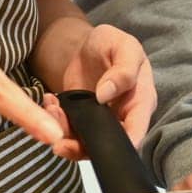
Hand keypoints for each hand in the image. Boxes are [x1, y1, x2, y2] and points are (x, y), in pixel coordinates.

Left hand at [41, 24, 155, 160]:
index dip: (124, 145)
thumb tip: (106, 94)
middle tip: (60, 138)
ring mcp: (101, 122)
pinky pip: (70, 131)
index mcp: (140, 101)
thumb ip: (123, 69)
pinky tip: (51, 102)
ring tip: (52, 108)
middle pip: (108, 145)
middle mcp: (123, 117)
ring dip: (64, 133)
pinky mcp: (82, 120)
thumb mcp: (124, 46)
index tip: (104, 148)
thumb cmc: (113, 44)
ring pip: (85, 143)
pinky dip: (56, 122)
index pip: (137, 131)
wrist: (90, 46)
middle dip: (83, 146)